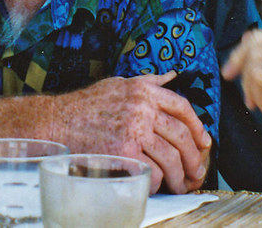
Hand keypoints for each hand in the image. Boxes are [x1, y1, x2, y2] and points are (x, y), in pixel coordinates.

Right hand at [52, 72, 211, 194]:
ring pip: (170, 158)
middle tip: (196, 172)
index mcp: (144, 91)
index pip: (183, 107)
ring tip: (180, 185)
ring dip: (179, 176)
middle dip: (194, 158)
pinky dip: (156, 182)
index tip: (204, 142)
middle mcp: (142, 108)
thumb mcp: (119, 84)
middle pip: (181, 136)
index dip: (197, 127)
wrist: (57, 121)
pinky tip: (155, 184)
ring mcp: (133, 130)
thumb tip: (172, 76)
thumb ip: (148, 81)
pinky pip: (150, 172)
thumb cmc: (86, 104)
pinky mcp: (123, 152)